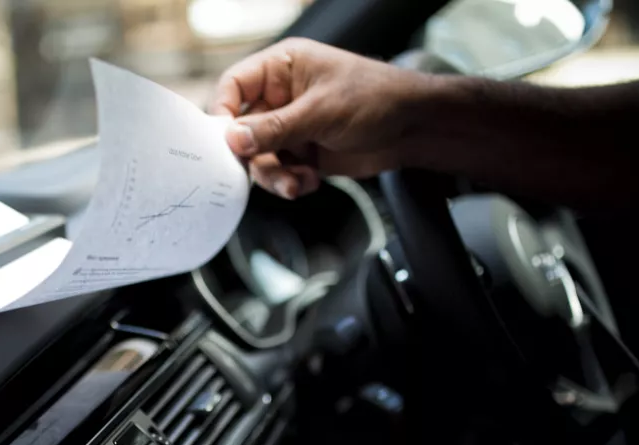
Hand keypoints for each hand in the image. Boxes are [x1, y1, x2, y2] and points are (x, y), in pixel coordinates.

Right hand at [210, 38, 432, 198]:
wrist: (415, 129)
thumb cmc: (377, 99)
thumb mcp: (321, 112)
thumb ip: (274, 127)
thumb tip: (234, 139)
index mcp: (281, 68)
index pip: (233, 87)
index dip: (223, 114)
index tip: (226, 142)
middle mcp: (281, 97)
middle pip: (241, 130)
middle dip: (254, 155)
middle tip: (265, 169)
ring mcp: (291, 126)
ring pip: (259, 158)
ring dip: (274, 175)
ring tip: (296, 182)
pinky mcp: (302, 152)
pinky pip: (279, 172)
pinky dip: (290, 182)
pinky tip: (309, 181)